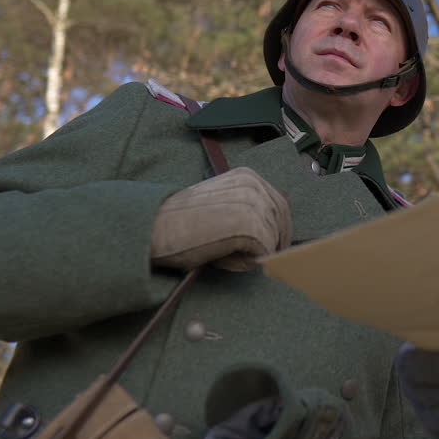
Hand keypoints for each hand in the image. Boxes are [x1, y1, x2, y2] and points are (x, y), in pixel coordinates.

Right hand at [150, 167, 292, 271]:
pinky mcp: (251, 228)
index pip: (281, 204)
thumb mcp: (222, 202)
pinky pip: (263, 254)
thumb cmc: (183, 221)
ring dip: (255, 252)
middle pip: (282, 221)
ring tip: (225, 253)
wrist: (156, 228)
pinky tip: (222, 257)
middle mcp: (255, 186)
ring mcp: (254, 205)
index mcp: (248, 176)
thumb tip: (277, 224)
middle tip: (254, 257)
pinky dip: (245, 262)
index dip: (279, 228)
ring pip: (274, 239)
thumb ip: (249, 206)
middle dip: (273, 242)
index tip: (271, 245)